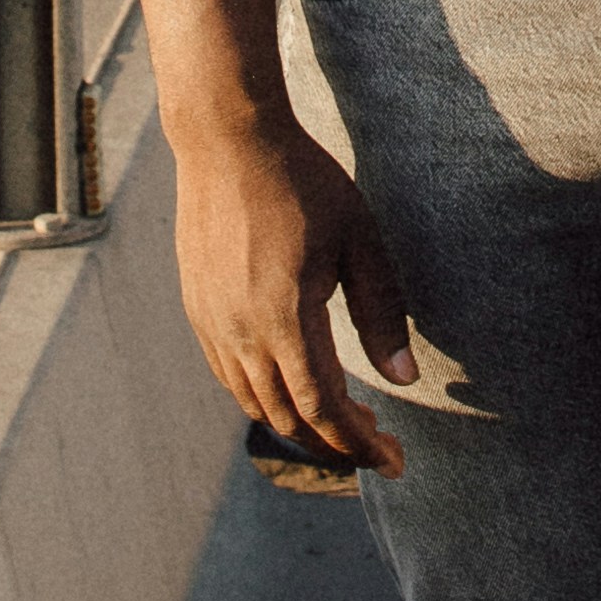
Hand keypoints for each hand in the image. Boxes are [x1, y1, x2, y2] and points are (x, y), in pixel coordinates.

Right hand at [171, 119, 416, 476]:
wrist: (227, 140)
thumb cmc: (303, 181)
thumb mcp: (359, 240)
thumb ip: (382, 312)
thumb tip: (403, 380)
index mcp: (284, 318)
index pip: (324, 409)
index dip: (360, 444)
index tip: (394, 461)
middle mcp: (239, 331)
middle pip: (287, 418)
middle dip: (335, 444)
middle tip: (378, 445)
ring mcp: (211, 323)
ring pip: (254, 403)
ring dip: (299, 424)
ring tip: (344, 420)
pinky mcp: (197, 310)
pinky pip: (230, 376)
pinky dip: (265, 397)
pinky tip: (296, 384)